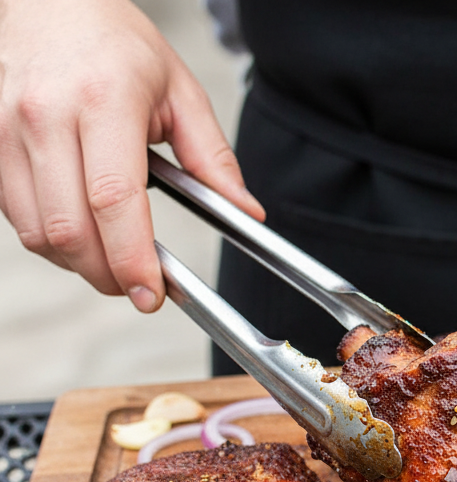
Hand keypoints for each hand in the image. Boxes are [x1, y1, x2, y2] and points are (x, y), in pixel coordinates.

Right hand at [0, 0, 263, 311]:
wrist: (50, 3)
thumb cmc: (116, 45)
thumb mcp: (181, 92)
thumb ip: (213, 158)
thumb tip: (246, 212)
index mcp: (104, 101)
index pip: (114, 199)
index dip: (131, 257)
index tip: (151, 292)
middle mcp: (46, 114)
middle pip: (70, 228)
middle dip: (108, 274)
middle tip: (138, 286)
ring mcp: (5, 128)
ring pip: (37, 231)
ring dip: (78, 263)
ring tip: (113, 260)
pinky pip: (14, 215)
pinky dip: (49, 239)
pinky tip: (80, 230)